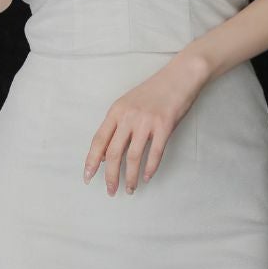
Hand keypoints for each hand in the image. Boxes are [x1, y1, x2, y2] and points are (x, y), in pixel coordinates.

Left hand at [83, 57, 209, 194]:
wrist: (179, 77)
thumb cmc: (154, 92)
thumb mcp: (128, 104)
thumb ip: (116, 127)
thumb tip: (105, 155)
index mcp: (116, 111)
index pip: (99, 141)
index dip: (91, 161)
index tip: (88, 177)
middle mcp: (128, 117)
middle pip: (114, 153)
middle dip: (110, 176)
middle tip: (110, 191)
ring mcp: (146, 121)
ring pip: (133, 157)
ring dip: (130, 177)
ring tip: (130, 189)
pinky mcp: (164, 126)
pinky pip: (155, 153)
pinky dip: (150, 168)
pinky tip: (147, 177)